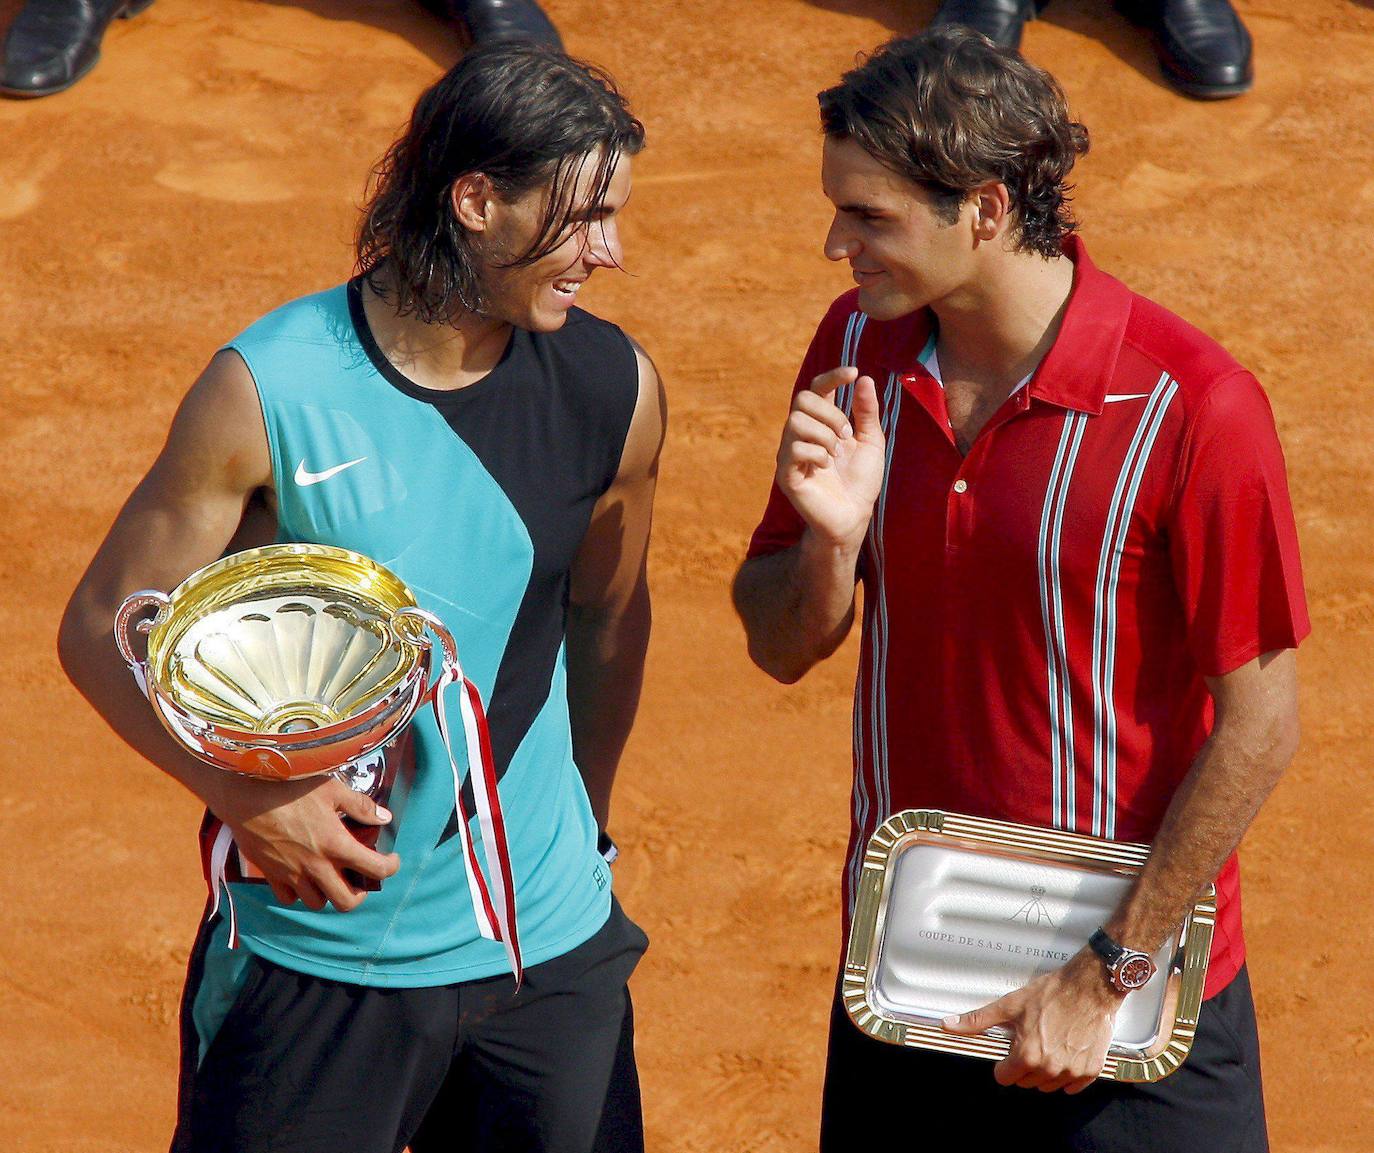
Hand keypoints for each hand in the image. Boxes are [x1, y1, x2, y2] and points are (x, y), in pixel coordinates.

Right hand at [211, 773, 400, 911]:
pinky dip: (300, 892)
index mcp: (336, 844)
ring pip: (317, 903)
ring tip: (331, 876)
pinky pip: (290, 897)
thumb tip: (384, 817)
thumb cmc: (290, 788)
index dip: (391, 867)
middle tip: (359, 878)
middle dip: (359, 894)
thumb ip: (360, 806)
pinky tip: (304, 875)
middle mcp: (316, 865)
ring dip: (328, 893)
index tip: (391, 859)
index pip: (375, 869)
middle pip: (346, 902)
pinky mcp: (272, 874)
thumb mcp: (332, 789)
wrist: (246, 796)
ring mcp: (292, 874)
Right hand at [775, 367, 885, 550]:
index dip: (831, 376)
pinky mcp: (785, 474)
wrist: (854, 516)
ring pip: (797, 422)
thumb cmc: (860, 481)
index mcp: (819, 424)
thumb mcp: (871, 441)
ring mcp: (789, 454)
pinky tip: (825, 468)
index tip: (852, 373)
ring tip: (836, 455)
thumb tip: (863, 378)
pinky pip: (795, 448)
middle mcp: (799, 435)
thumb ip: (866, 412)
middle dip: (831, 414)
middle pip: (803, 400)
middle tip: (847, 437)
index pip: (816, 389)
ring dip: (825, 435)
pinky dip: (817, 454)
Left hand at [940, 951, 1124, 1093]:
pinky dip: (1067, 1074)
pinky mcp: (1090, 1071)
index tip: (1010, 1050)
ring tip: (1049, 1044)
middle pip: (1026, 1082)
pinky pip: (1072, 1086)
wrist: (1088, 988)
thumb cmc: (1051, 993)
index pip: (1005, 1078)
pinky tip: (1065, 1052)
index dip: (1004, 1064)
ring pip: (1048, 1085)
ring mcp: (1071, 1072)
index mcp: (1027, 1055)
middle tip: (1031, 1040)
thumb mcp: (1009, 1005)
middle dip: (1024, 1065)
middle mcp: (1049, 1069)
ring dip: (1045, 1071)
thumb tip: (948, 1025)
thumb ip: (977, 1020)